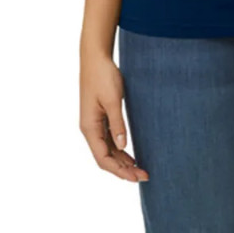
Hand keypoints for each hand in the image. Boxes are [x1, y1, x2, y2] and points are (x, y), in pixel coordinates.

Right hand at [79, 50, 149, 181]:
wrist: (95, 57)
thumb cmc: (103, 76)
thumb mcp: (112, 99)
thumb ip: (117, 124)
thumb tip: (123, 147)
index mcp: (89, 127)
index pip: (103, 159)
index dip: (119, 170)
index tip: (136, 177)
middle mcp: (90, 129)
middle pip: (105, 158)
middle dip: (123, 169)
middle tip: (144, 176)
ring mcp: (94, 123)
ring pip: (108, 150)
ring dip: (122, 161)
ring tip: (139, 169)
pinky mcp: (100, 117)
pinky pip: (109, 140)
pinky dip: (120, 149)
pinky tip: (130, 154)